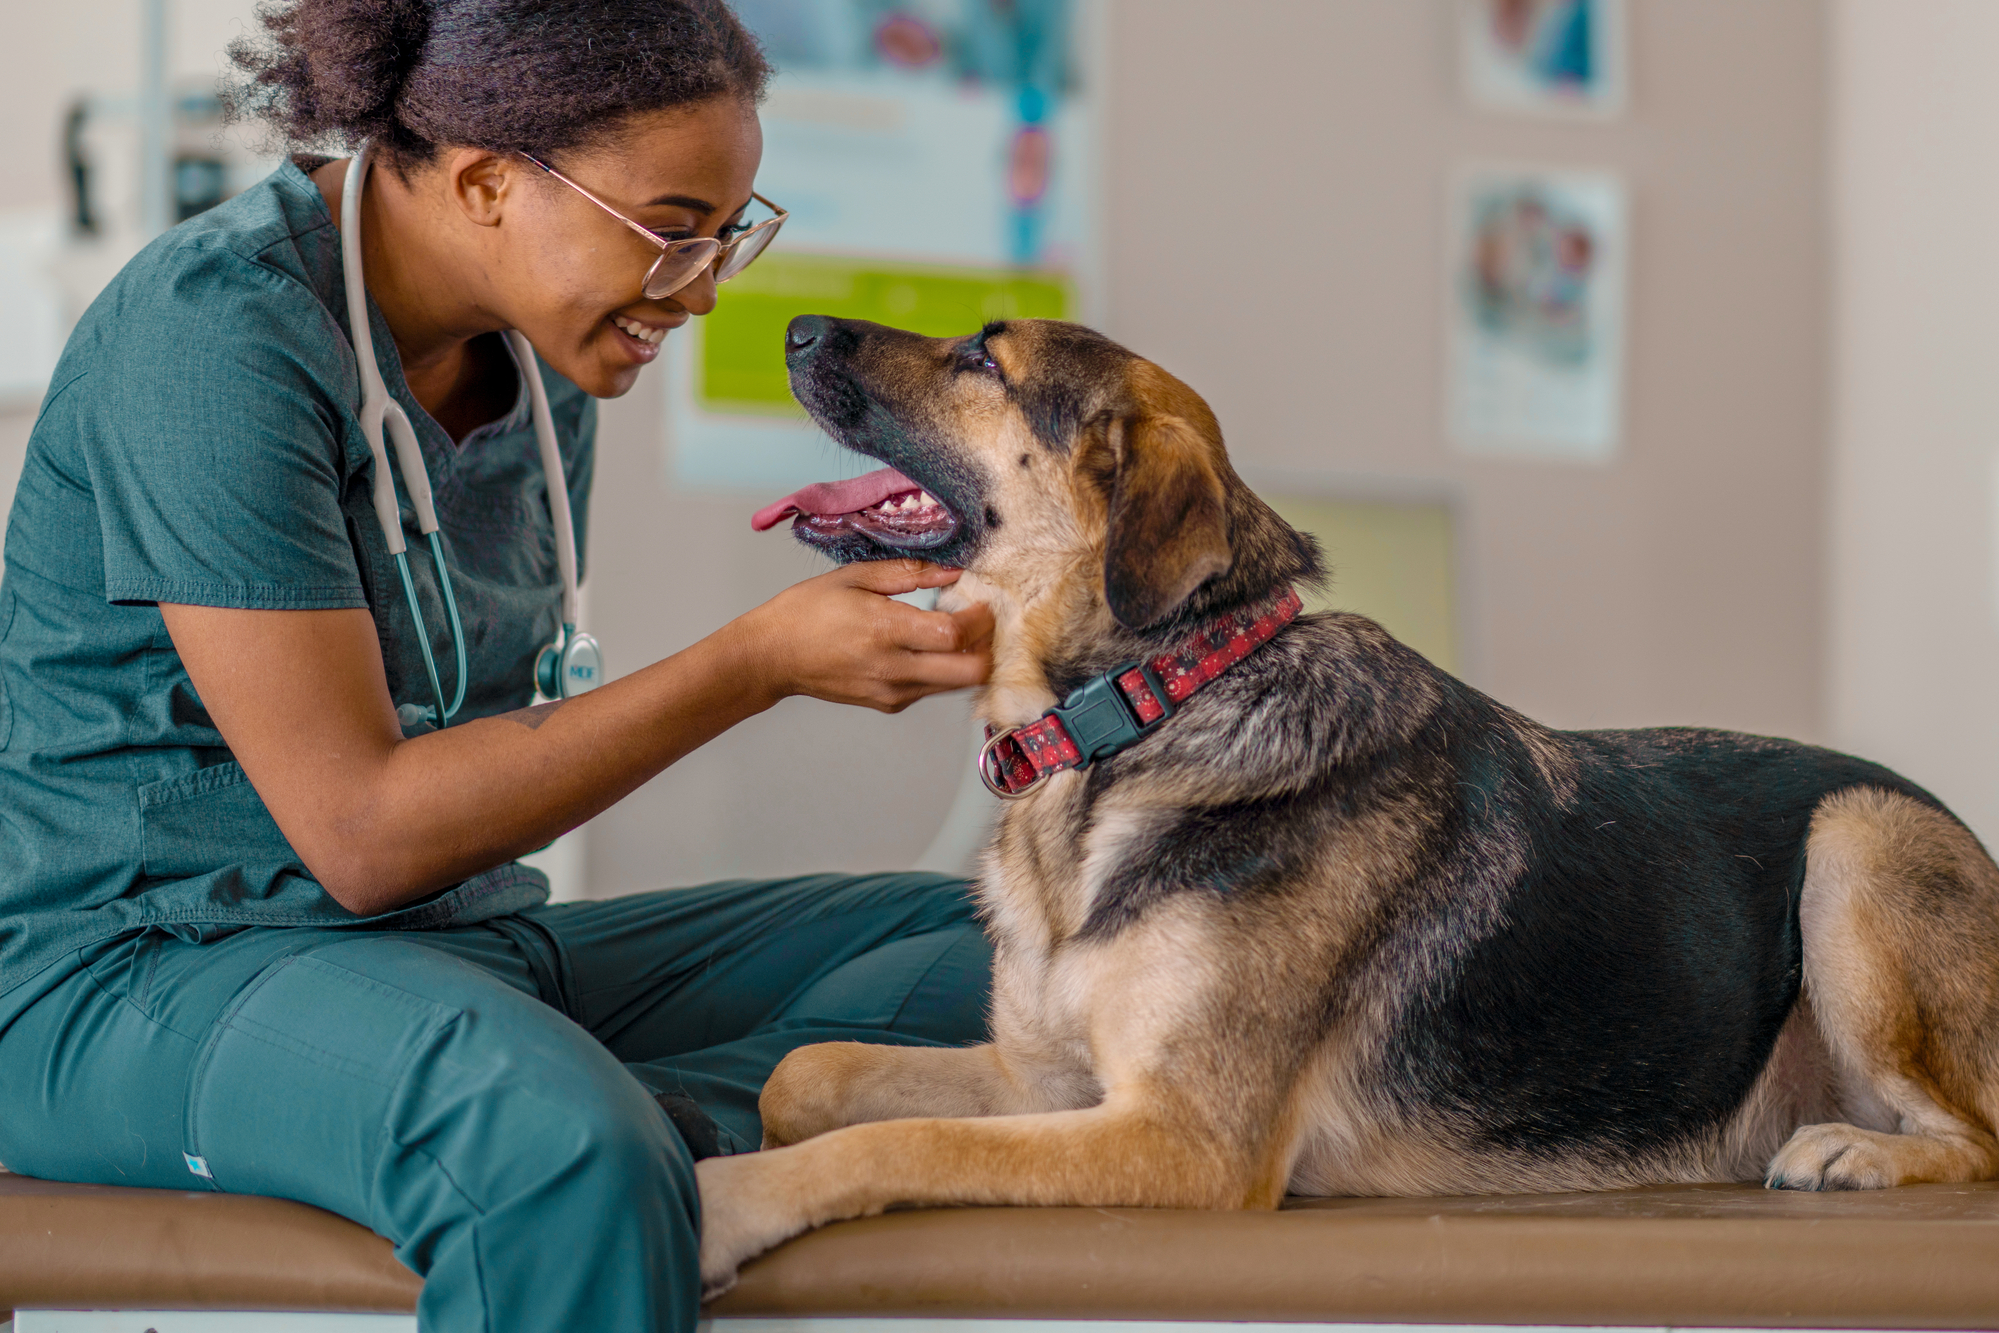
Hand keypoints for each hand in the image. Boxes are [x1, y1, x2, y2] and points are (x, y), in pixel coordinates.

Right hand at [732, 560, 993, 711]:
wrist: (772, 658)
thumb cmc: (806, 612)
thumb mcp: (854, 577)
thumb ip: (908, 573)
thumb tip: (951, 572)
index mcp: (884, 630)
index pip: (955, 634)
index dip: (980, 619)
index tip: (982, 602)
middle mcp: (893, 668)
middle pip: (970, 672)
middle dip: (987, 646)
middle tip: (982, 622)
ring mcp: (893, 691)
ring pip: (956, 684)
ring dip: (968, 658)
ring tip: (957, 630)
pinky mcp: (889, 704)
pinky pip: (933, 688)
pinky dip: (944, 668)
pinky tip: (928, 646)